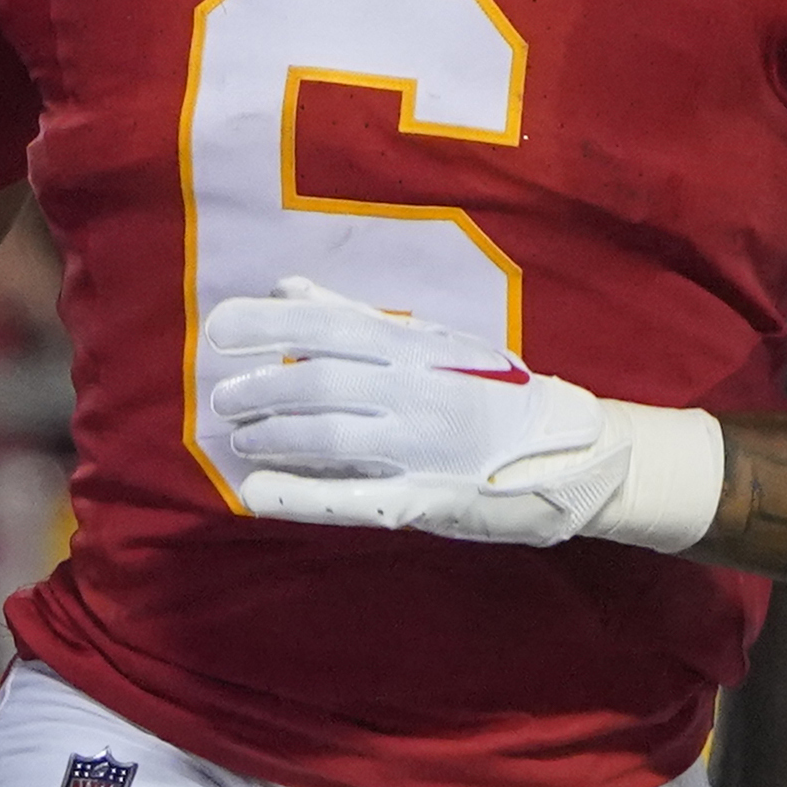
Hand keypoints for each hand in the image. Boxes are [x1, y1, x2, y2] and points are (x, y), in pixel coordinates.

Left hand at [201, 279, 722, 550]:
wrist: (569, 452)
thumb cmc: (492, 390)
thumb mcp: (432, 341)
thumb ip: (355, 317)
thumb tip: (287, 287)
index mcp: (416, 346)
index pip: (325, 325)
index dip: (265, 326)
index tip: (217, 331)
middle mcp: (415, 391)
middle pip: (318, 383)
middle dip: (259, 390)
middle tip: (224, 401)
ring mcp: (419, 448)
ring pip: (329, 439)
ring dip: (273, 438)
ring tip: (241, 441)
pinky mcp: (423, 499)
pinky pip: (351, 499)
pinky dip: (298, 495)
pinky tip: (257, 494)